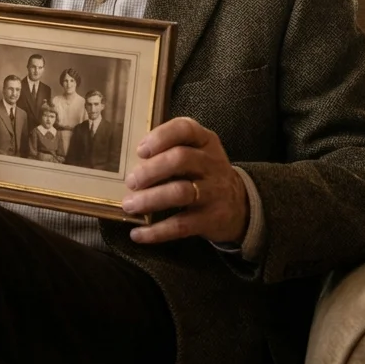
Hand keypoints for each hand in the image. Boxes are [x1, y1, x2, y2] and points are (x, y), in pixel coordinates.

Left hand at [121, 117, 248, 245]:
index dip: (161, 137)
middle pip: (181, 159)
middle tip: (130, 182)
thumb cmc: (203, 174)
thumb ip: (168, 150)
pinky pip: (182, 225)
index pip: (186, 129)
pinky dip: (157, 231)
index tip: (140, 150)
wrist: (239, 206)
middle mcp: (212, 163)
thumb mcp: (196, 153)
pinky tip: (137, 234)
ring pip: (181, 192)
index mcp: (205, 141)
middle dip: (151, 170)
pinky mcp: (212, 219)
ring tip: (129, 205)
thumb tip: (125, 163)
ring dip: (150, 199)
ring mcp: (214, 191)